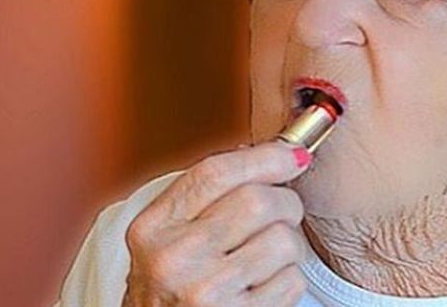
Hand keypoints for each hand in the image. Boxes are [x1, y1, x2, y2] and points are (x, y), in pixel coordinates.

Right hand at [122, 142, 311, 305]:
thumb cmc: (171, 292)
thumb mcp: (167, 240)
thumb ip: (206, 198)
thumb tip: (269, 154)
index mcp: (154, 228)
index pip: (215, 173)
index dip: (264, 157)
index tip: (292, 154)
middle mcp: (174, 258)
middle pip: (258, 201)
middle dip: (285, 203)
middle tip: (283, 214)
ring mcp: (205, 292)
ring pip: (284, 240)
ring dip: (289, 246)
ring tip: (268, 258)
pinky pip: (291, 281)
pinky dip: (288, 281)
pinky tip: (264, 287)